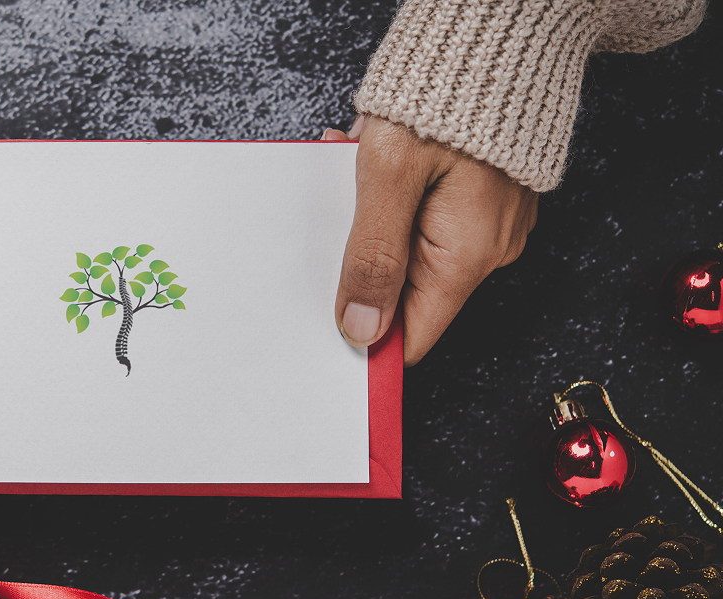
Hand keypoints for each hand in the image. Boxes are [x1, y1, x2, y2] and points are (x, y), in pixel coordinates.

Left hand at [324, 115, 537, 364]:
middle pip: (406, 291)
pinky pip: (427, 215)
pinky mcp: (484, 197)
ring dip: (373, 217)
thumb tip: (361, 329)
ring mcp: (489, 223)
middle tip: (335, 215)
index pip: (413, 336)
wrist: (502, 29)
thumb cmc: (446, 93)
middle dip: (361, 259)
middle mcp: (487, 249)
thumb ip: (372, 257)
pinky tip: (376, 154)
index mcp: (467, 256)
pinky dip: (394, 194)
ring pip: (411, 248)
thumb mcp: (389, 176)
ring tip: (355, 165)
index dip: (370, 335)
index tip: (328, 326)